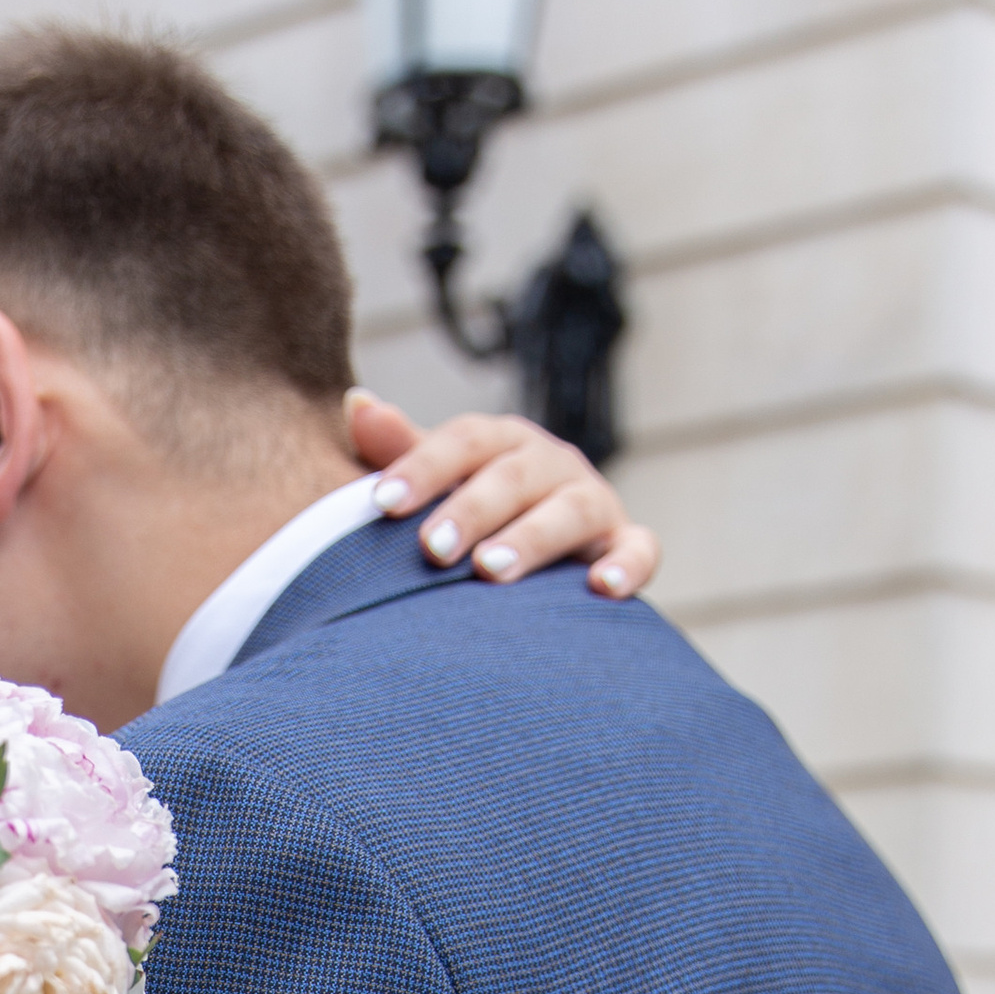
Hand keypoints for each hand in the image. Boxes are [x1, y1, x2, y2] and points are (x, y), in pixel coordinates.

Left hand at [345, 392, 658, 600]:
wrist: (538, 556)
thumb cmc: (471, 516)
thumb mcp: (436, 483)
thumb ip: (400, 451)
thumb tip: (356, 404)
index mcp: (499, 443)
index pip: (462, 441)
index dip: (422, 466)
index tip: (382, 502)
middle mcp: (548, 463)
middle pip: (512, 476)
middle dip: (472, 510)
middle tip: (432, 549)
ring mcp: (592, 501)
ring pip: (571, 510)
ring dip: (533, 538)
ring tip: (492, 571)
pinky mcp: (625, 543)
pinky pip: (638, 549)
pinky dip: (626, 565)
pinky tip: (601, 588)